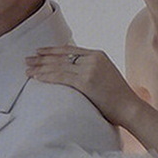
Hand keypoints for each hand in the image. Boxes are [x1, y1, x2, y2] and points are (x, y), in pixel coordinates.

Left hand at [25, 46, 139, 129]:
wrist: (129, 107)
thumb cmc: (118, 97)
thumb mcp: (106, 76)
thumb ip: (91, 70)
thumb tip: (75, 73)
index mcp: (98, 55)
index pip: (70, 49)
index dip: (53, 50)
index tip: (39, 51)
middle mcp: (93, 59)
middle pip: (62, 56)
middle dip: (42, 57)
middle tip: (27, 58)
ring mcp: (89, 69)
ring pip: (59, 66)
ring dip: (40, 67)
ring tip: (27, 68)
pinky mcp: (85, 82)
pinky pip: (60, 77)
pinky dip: (46, 76)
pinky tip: (36, 77)